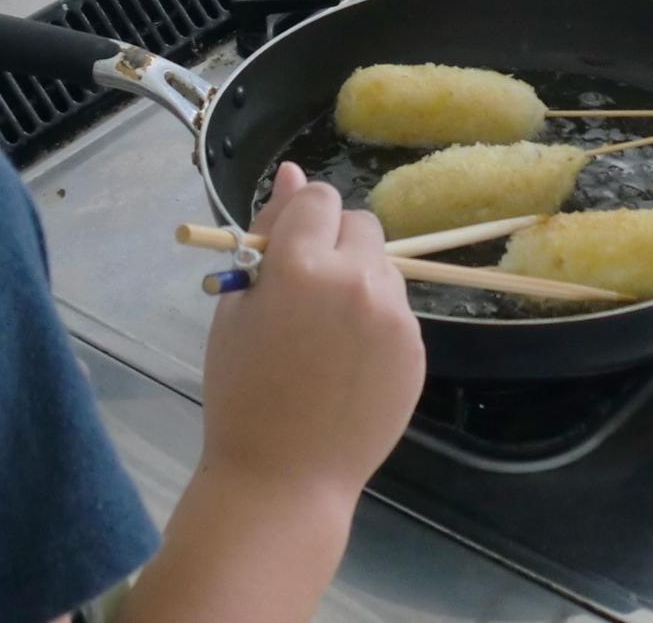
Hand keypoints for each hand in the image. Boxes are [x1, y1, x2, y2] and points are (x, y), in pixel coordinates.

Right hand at [200, 164, 424, 501]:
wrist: (284, 477)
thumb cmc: (243, 392)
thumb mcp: (236, 307)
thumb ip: (267, 235)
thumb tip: (293, 175)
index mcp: (301, 264)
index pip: (318, 199)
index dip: (301, 222)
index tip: (288, 253)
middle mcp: (356, 279)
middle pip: (359, 224)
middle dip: (335, 244)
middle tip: (308, 292)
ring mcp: (393, 314)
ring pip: (384, 265)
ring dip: (360, 279)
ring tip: (327, 334)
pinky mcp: (416, 346)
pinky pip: (397, 309)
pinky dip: (377, 320)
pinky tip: (350, 361)